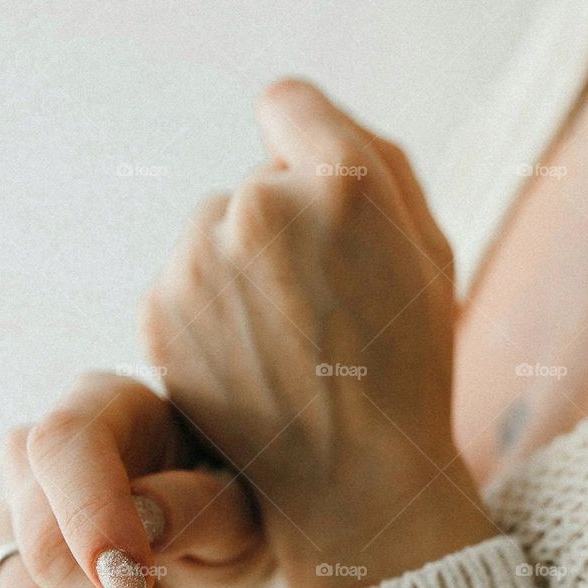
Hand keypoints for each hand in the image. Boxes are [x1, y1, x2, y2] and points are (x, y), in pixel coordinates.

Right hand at [0, 374, 271, 587]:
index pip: (63, 451)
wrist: (204, 537)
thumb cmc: (223, 502)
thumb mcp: (237, 498)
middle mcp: (29, 465)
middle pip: (45, 554)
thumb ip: (193, 502)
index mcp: (95, 410)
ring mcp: (2, 532)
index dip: (92, 519)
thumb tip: (142, 524)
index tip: (137, 587)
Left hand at [142, 79, 492, 587]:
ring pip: (213, 233)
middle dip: (283, 228)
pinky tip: (248, 362)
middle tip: (319, 306)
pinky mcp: (159, 313)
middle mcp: (258, 207)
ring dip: (240, 270)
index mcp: (341, 182)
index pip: (289, 106)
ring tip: (285, 343)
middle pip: (254, 185)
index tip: (316, 197)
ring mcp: (198, 262)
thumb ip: (369, 157)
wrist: (351, 481)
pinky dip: (209, 313)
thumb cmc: (405, 364)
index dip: (307, 152)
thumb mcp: (429, 248)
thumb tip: (289, 111)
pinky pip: (183, 281)